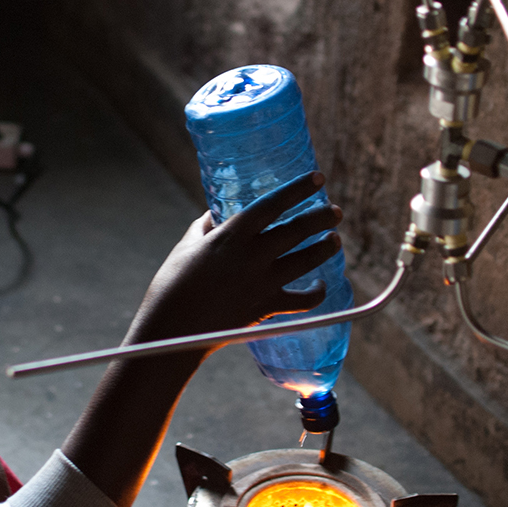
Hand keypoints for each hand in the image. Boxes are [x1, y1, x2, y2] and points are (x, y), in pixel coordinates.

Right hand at [127, 171, 342, 348]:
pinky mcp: (267, 307)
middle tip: (335, 211)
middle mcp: (253, 255)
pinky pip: (303, 300)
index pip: (274, 203)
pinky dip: (317, 293)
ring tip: (334, 239)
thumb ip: (205, 227)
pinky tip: (321, 285)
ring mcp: (263, 282)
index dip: (299, 188)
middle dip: (322, 217)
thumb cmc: (172, 284)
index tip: (318, 178)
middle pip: (298, 229)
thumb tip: (215, 217)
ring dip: (326, 248)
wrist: (174, 328)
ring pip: (308, 260)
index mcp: (232, 234)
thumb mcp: (186, 246)